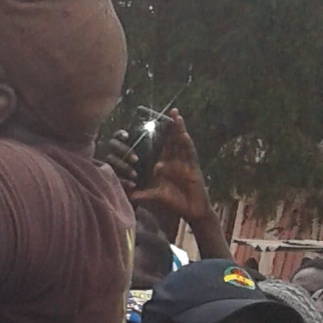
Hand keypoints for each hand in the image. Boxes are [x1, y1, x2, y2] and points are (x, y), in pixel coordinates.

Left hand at [130, 109, 214, 236]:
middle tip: (169, 111)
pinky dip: (187, 143)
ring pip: (182, 142)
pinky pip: (190, 152)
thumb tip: (128, 195)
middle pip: (173, 140)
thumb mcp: (156, 196)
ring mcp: (185, 162)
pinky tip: (183, 134)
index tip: (153, 122)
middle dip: (171, 126)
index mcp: (166, 165)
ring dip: (179, 129)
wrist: (192, 210)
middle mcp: (176, 161)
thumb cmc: (175, 202)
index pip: (162, 146)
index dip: (159, 135)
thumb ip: (143, 195)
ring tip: (176, 115)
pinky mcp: (193, 167)